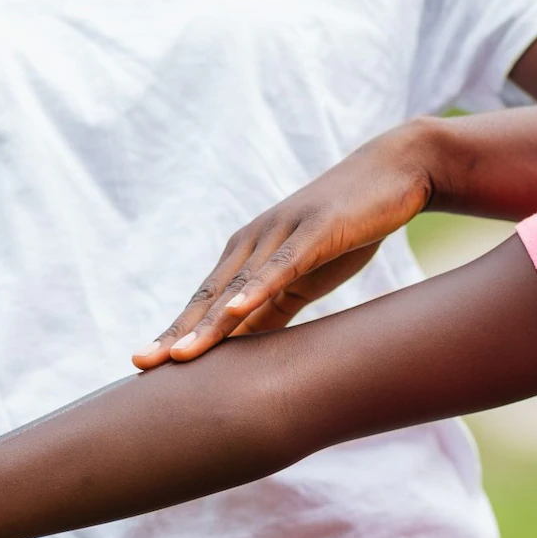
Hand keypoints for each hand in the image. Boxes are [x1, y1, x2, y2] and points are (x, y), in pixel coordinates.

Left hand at [132, 117, 447, 369]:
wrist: (396, 172)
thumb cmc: (348, 228)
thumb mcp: (306, 277)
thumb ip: (274, 309)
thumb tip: (245, 351)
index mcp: (248, 255)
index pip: (205, 302)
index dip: (176, 333)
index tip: (145, 364)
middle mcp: (253, 242)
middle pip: (209, 297)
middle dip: (175, 333)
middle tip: (140, 363)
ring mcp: (281, 234)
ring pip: (237, 286)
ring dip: (208, 322)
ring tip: (179, 356)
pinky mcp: (315, 231)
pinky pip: (281, 265)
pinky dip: (256, 289)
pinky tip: (234, 312)